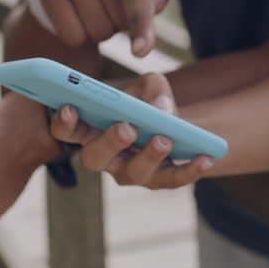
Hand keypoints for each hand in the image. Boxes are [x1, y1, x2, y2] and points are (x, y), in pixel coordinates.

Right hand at [39, 0, 182, 56]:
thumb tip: (153, 6)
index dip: (139, 21)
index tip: (141, 52)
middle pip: (116, 17)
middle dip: (128, 20)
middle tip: (123, 0)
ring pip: (94, 29)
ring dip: (107, 26)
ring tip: (105, 2)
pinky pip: (70, 34)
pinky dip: (84, 33)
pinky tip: (86, 10)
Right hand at [50, 72, 212, 188]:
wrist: (171, 125)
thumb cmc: (146, 103)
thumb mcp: (148, 86)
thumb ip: (151, 86)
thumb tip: (160, 106)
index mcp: (90, 130)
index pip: (66, 131)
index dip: (63, 122)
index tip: (70, 107)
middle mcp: (104, 157)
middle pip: (94, 157)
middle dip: (109, 142)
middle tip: (126, 127)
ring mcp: (129, 172)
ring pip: (133, 173)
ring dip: (148, 155)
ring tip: (164, 139)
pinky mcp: (158, 181)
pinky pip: (172, 180)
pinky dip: (189, 170)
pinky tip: (205, 157)